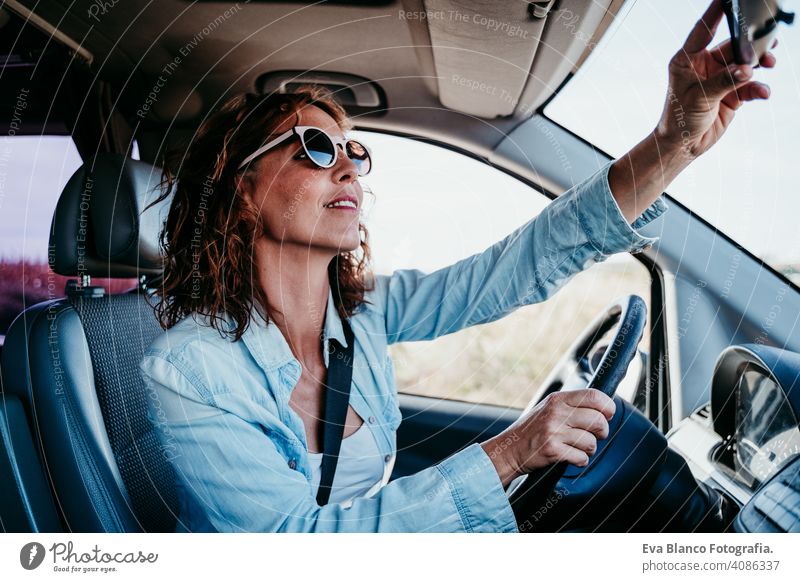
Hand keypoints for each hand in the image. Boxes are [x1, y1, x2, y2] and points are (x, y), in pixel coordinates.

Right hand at [481, 389, 614, 486]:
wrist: (509, 448)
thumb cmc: (533, 429)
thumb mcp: (549, 408)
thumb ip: (572, 405)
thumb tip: (604, 407)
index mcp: (558, 399)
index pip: (594, 395)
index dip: (607, 407)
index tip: (607, 415)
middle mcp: (556, 412)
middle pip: (598, 420)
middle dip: (602, 432)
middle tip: (595, 435)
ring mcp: (553, 431)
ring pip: (591, 441)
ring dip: (589, 449)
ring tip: (578, 447)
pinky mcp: (552, 449)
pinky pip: (581, 457)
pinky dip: (580, 460)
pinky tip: (571, 457)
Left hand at [654, 0, 776, 159]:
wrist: (684, 145)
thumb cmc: (679, 119)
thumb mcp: (699, 98)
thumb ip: (724, 82)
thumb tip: (748, 69)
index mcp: (688, 60)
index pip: (704, 30)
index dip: (716, 12)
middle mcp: (705, 65)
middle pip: (733, 45)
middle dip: (751, 43)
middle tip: (768, 41)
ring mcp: (720, 78)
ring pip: (745, 63)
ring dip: (759, 62)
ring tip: (769, 62)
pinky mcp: (732, 93)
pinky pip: (751, 84)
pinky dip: (759, 87)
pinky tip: (763, 93)